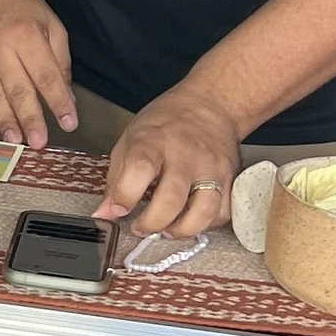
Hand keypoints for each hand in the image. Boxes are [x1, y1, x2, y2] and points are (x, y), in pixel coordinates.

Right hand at [0, 0, 77, 149]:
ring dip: (5, 121)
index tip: (69, 121)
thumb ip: (60, 62)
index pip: (45, 75)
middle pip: (17, 90)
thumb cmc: (22, 7)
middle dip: (30, 118)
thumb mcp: (52, 26)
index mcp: (25, 36)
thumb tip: (65, 95)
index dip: (58, 101)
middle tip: (39, 141)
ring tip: (15, 139)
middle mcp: (0, 49)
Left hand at [94, 87, 242, 234]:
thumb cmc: (165, 125)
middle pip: (171, 200)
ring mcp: (211, 167)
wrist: (210, 106)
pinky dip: (206, 223)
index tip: (118, 211)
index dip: (124, 197)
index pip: (139, 170)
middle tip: (141, 227)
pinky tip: (191, 217)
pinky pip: (223, 212)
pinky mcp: (231, 178)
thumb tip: (105, 213)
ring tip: (167, 229)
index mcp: (153, 141)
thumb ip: (116, 180)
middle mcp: (185, 155)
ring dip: (181, 230)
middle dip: (151, 224)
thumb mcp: (130, 141)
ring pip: (203, 212)